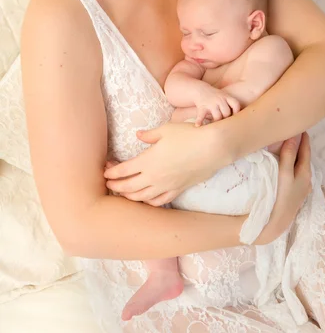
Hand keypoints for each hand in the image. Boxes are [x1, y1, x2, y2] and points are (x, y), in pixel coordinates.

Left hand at [104, 122, 226, 205]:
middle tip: (108, 183)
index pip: (123, 170)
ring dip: (128, 196)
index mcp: (148, 160)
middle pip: (128, 187)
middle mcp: (154, 176)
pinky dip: (148, 202)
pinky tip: (145, 199)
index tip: (105, 170)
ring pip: (141, 197)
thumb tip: (138, 135)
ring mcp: (166, 186)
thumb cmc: (188, 135)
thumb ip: (149, 135)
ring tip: (122, 192)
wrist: (212, 148)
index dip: (111, 171)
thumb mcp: (166, 130)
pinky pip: (159, 201)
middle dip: (115, 186)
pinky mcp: (177, 190)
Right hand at [193, 84, 240, 126]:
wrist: (200, 90)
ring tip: (215, 127)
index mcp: (226, 97)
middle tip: (224, 124)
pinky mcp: (202, 106)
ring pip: (217, 116)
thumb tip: (240, 118)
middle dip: (225, 119)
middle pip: (226, 112)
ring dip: (216, 122)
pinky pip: (201, 115)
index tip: (235, 117)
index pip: (235, 104)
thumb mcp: (224, 96)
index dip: (237, 112)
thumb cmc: (215, 97)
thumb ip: (231, 105)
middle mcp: (219, 99)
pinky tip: (198, 125)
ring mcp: (211, 103)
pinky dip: (199, 120)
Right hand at [255, 132, 311, 244]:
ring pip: (300, 166)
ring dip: (295, 156)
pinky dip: (292, 165)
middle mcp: (306, 180)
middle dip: (300, 146)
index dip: (303, 138)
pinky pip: (295, 174)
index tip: (300, 126)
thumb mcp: (284, 173)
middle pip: (304, 158)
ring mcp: (301, 188)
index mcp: (305, 173)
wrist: (274, 223)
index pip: (306, 150)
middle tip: (293, 132)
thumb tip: (294, 135)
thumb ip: (289, 155)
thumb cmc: (280, 196)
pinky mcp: (294, 195)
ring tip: (288, 146)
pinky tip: (285, 166)